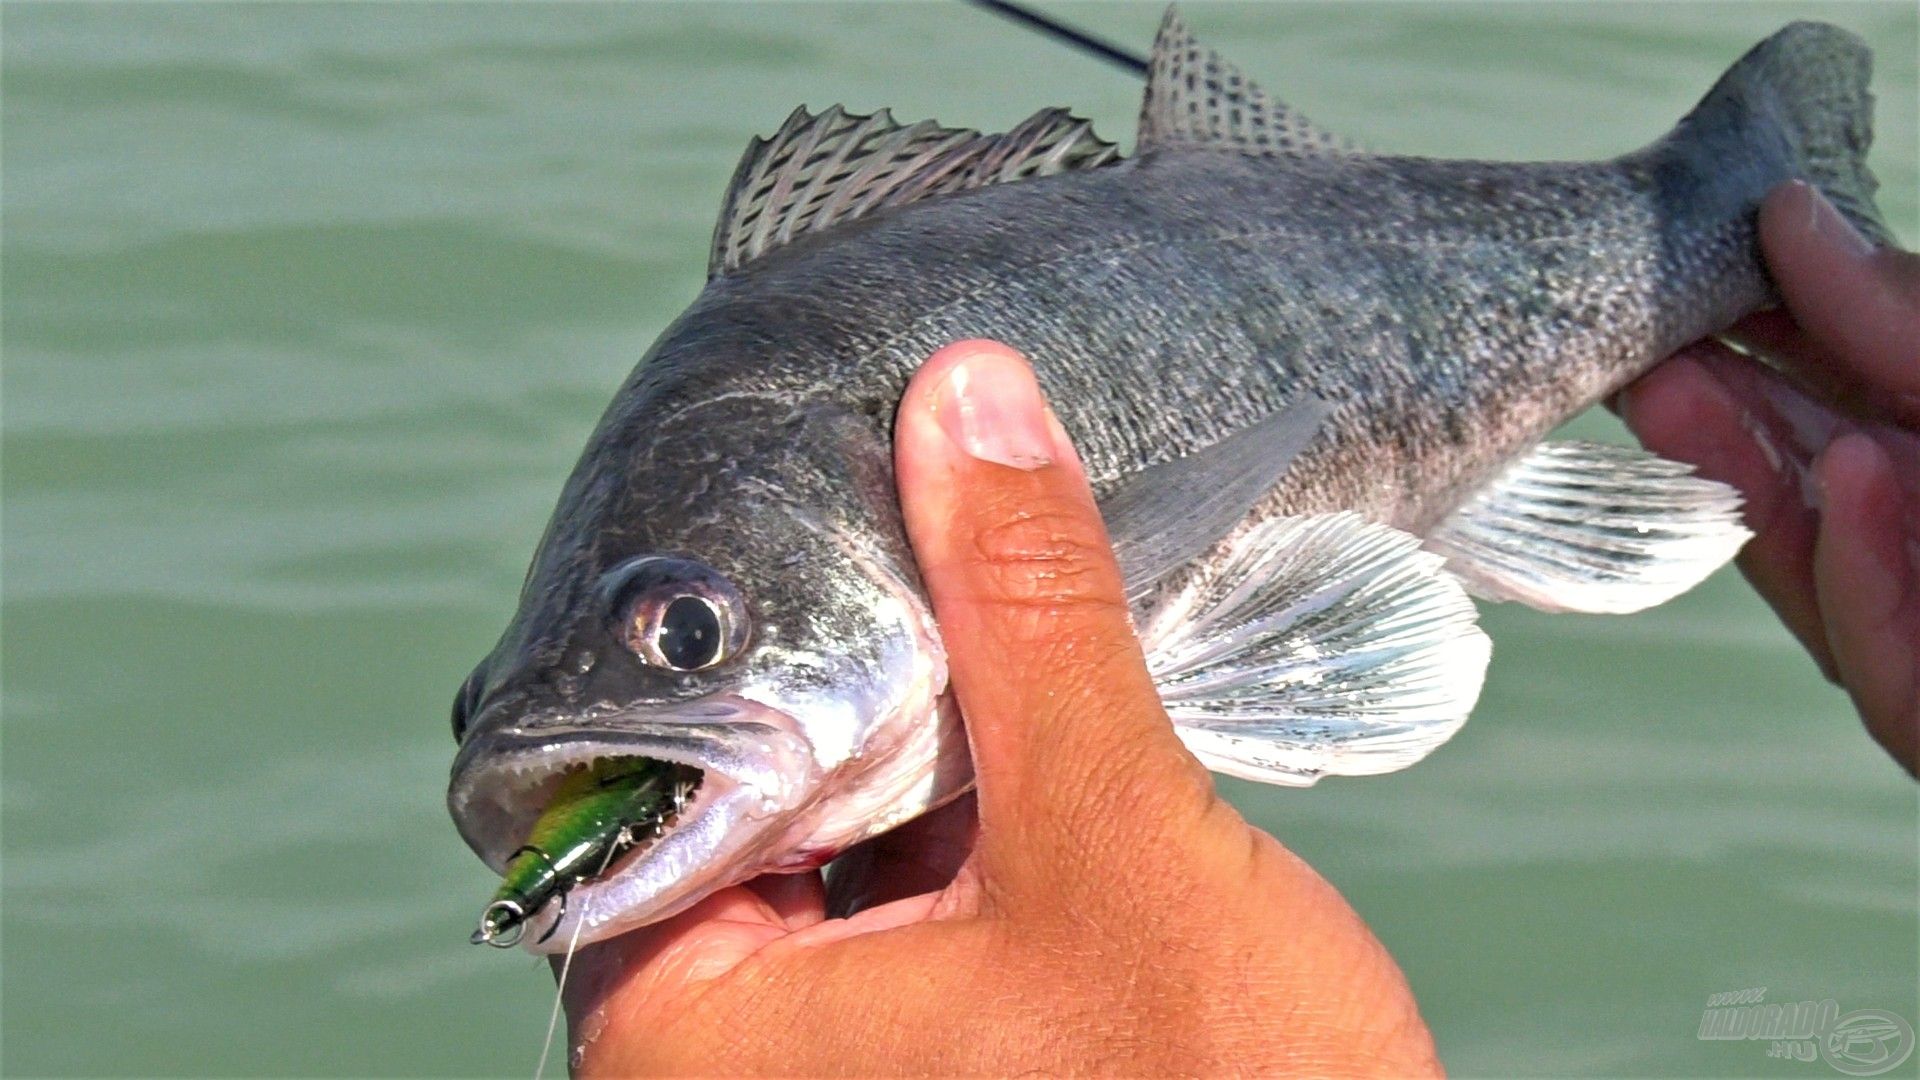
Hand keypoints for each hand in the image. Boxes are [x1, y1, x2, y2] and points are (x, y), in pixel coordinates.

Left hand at [557, 341, 1438, 1075]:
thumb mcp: (1110, 831)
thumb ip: (1029, 613)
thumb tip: (964, 398)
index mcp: (690, 1039)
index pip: (632, 774)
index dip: (718, 629)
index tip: (796, 498)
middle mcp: (728, 1063)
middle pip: (738, 794)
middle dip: (838, 672)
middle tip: (905, 506)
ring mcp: (832, 1059)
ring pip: (827, 834)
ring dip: (912, 729)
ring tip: (978, 590)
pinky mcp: (921, 1053)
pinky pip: (893, 889)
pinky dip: (953, 801)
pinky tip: (1020, 714)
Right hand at [1619, 181, 1918, 774]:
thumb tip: (1800, 223)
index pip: (1860, 386)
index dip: (1769, 332)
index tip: (1687, 280)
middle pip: (1823, 479)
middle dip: (1730, 413)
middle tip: (1647, 353)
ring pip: (1833, 575)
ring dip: (1755, 483)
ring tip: (1687, 395)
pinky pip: (1903, 681)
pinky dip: (1871, 591)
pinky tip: (1855, 485)